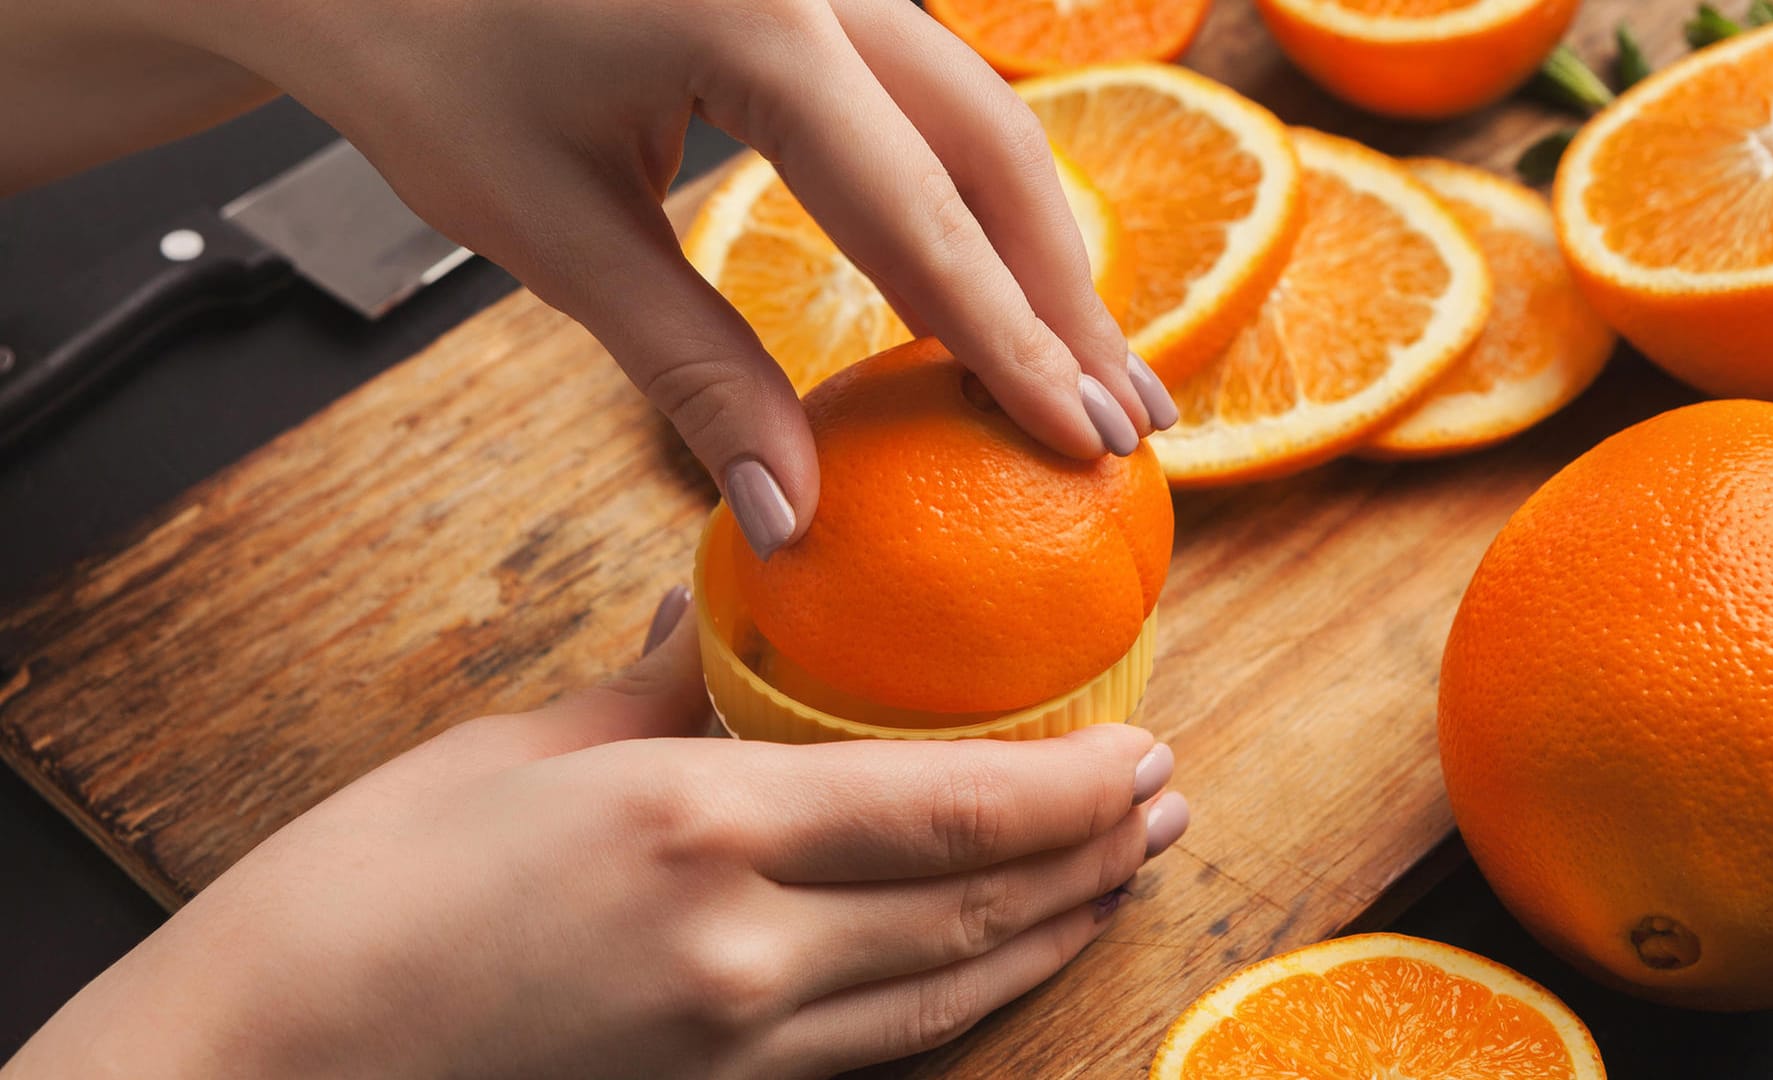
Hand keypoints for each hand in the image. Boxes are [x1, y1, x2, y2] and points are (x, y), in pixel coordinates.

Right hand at [7, 589, 1188, 1078]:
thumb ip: (667, 689)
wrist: (261, 1065)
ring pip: (948, 988)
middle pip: (973, 903)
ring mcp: (733, 1046)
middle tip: (1169, 803)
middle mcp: (740, 950)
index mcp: (695, 827)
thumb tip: (741, 621)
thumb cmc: (361, 892)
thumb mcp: (524, 751)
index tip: (1143, 745)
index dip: (1070, 785)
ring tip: (1122, 878)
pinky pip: (883, 1048)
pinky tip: (1000, 960)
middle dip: (1093, 856)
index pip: (943, 806)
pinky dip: (966, 997)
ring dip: (1053, 930)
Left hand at [134, 0, 1181, 556]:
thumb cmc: (423, 65)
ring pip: (979, 110)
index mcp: (757, 20)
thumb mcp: (556, 232)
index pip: (920, 214)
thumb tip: (793, 517)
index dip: (1008, 342)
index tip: (1082, 442)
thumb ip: (693, 371)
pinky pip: (927, 93)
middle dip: (1064, 297)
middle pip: (994, 146)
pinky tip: (1001, 282)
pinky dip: (972, 197)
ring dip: (1039, 246)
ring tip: (1089, 372)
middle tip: (1125, 425)